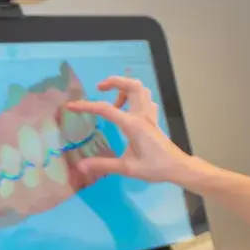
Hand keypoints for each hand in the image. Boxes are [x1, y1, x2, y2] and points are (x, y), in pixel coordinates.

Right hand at [69, 76, 202, 187]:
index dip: (86, 106)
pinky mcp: (154, 119)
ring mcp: (150, 115)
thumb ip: (104, 165)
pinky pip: (145, 99)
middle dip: (114, 81)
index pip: (106, 109)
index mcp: (133, 125)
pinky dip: (134, 97)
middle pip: (132, 85)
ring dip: (125, 88)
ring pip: (140, 89)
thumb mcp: (128, 168)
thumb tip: (81, 166)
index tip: (71, 106)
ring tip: (114, 102)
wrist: (177, 167)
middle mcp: (142, 115)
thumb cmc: (155, 167)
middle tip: (100, 89)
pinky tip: (128, 110)